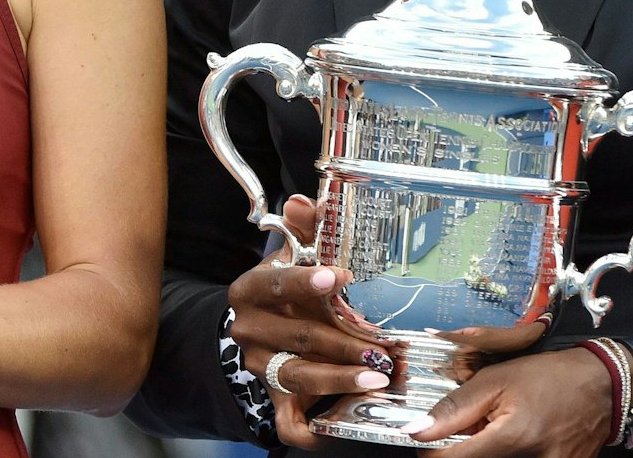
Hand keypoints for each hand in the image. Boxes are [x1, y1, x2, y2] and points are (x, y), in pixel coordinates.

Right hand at [227, 195, 403, 449]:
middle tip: (383, 344)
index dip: (307, 282)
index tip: (340, 278)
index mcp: (250, 291)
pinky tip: (343, 425)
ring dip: (343, 378)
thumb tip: (307, 201)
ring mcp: (261, 367)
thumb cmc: (288, 289)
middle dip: (344, 341)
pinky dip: (314, 431)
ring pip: (299, 377)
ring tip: (380, 376)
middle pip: (298, 337)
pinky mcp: (273, 399)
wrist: (263, 328)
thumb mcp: (294, 256)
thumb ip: (304, 228)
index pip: (275, 283)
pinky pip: (290, 423)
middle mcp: (249, 331)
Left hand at [410, 346, 617, 455]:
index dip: (434, 450)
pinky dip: (512, 452)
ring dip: (489, 448)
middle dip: (467, 446)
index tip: (430, 439)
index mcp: (512, 438)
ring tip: (503, 425)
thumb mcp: (496, 381)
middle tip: (478, 425)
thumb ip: (455, 408)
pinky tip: (521, 435)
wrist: (604, 385)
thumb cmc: (550, 376)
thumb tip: (417, 430)